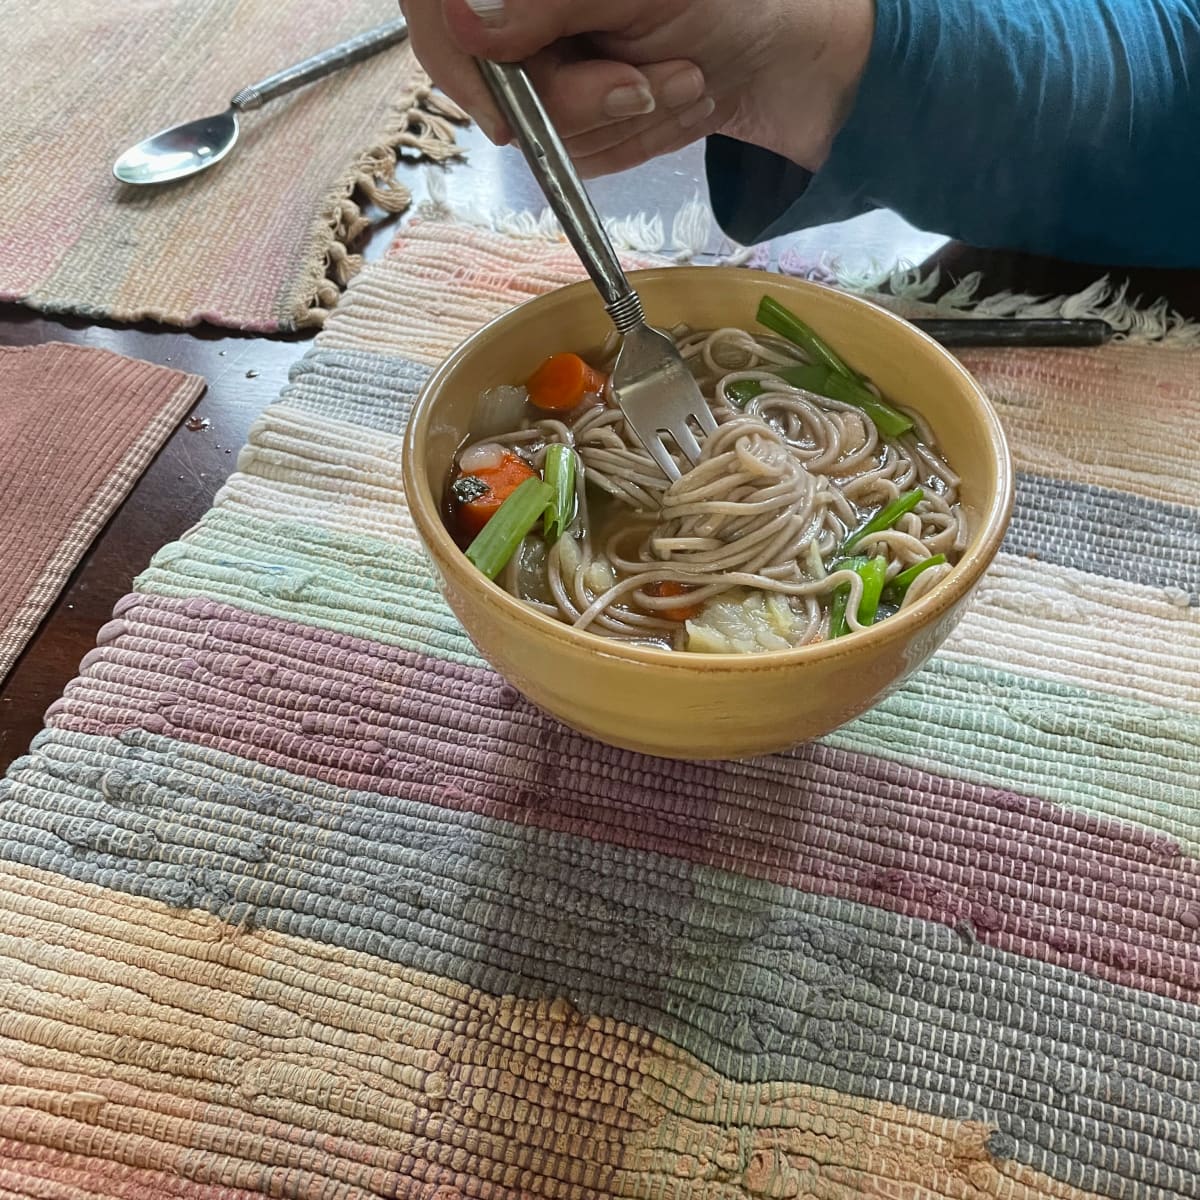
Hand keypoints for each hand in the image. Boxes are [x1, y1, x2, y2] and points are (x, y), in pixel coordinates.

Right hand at [401, 0, 873, 176]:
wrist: (778, 46)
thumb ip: (547, 0)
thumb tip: (466, 19)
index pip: (436, 16)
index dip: (459, 66)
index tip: (508, 114)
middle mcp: (517, 24)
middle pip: (487, 86)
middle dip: (578, 100)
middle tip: (641, 85)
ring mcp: (544, 74)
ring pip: (539, 135)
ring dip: (621, 121)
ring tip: (683, 78)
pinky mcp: (575, 124)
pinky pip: (578, 160)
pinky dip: (635, 143)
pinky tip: (675, 103)